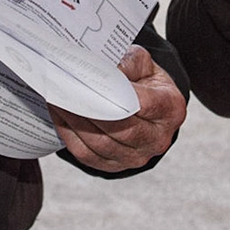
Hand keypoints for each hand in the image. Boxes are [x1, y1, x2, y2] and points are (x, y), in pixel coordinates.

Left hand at [49, 46, 185, 171]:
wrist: (145, 106)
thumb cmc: (144, 81)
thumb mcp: (143, 63)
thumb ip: (127, 63)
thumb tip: (102, 70)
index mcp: (171, 109)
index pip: (145, 104)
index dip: (119, 95)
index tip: (93, 81)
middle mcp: (158, 139)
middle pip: (120, 129)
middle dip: (90, 109)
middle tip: (67, 89)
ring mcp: (136, 157)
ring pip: (100, 143)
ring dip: (74, 121)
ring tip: (58, 99)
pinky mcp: (114, 166)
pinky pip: (86, 154)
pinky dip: (69, 134)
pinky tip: (59, 114)